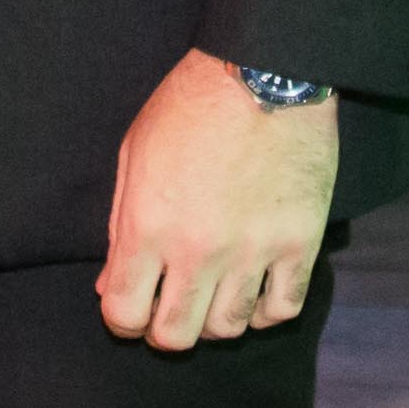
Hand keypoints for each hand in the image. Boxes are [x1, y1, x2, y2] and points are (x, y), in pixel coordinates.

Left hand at [96, 50, 338, 351]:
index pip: (125, 313)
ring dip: (214, 320)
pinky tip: (255, 291)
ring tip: (212, 294)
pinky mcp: (299, 244)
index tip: (131, 308)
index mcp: (149, 225)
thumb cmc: (190, 105)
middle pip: (176, 335)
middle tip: (170, 308)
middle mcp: (198, 249)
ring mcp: (252, 251)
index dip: (123, 319)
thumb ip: (120, 226)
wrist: (265, 72)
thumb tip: (109, 285)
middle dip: (164, 330)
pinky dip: (265, 311)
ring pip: (228, 328)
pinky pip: (281, 310)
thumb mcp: (135, 153)